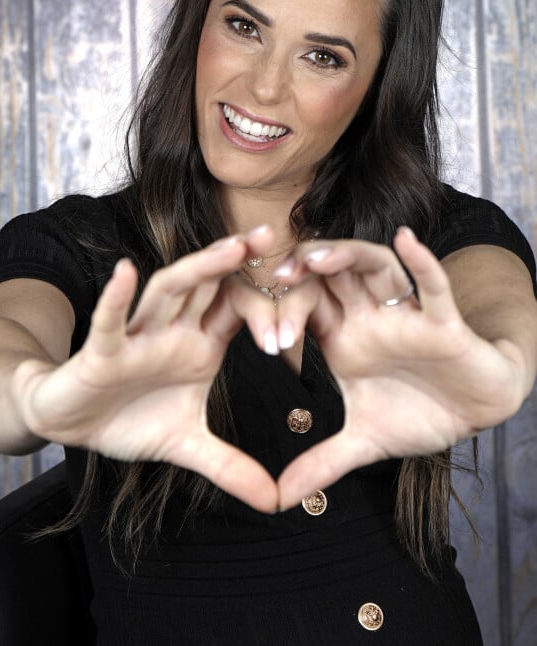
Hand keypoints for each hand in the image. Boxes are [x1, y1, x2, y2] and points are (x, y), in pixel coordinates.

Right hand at [13, 228, 280, 511]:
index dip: (270, 305)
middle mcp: (173, 330)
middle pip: (210, 286)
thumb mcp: (187, 444)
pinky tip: (126, 273)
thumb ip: (231, 466)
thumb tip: (275, 501)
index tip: (309, 300)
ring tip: (229, 248)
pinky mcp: (102, 352)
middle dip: (238, 260)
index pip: (239, 311)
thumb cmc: (128, 420)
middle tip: (275, 236)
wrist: (73, 423)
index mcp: (199, 344)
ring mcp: (139, 336)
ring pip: (169, 292)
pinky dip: (117, 299)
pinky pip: (110, 322)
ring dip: (198, 268)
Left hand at [272, 229, 525, 509]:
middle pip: (330, 277)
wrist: (476, 413)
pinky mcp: (444, 321)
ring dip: (346, 256)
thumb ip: (322, 461)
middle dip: (304, 274)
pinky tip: (405, 240)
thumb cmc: (421, 414)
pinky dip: (421, 262)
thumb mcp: (365, 440)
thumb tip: (280, 499)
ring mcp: (405, 314)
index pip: (304, 308)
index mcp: (345, 337)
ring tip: (317, 256)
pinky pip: (433, 284)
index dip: (281, 314)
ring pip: (373, 267)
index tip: (261, 337)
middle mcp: (369, 316)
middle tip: (277, 280)